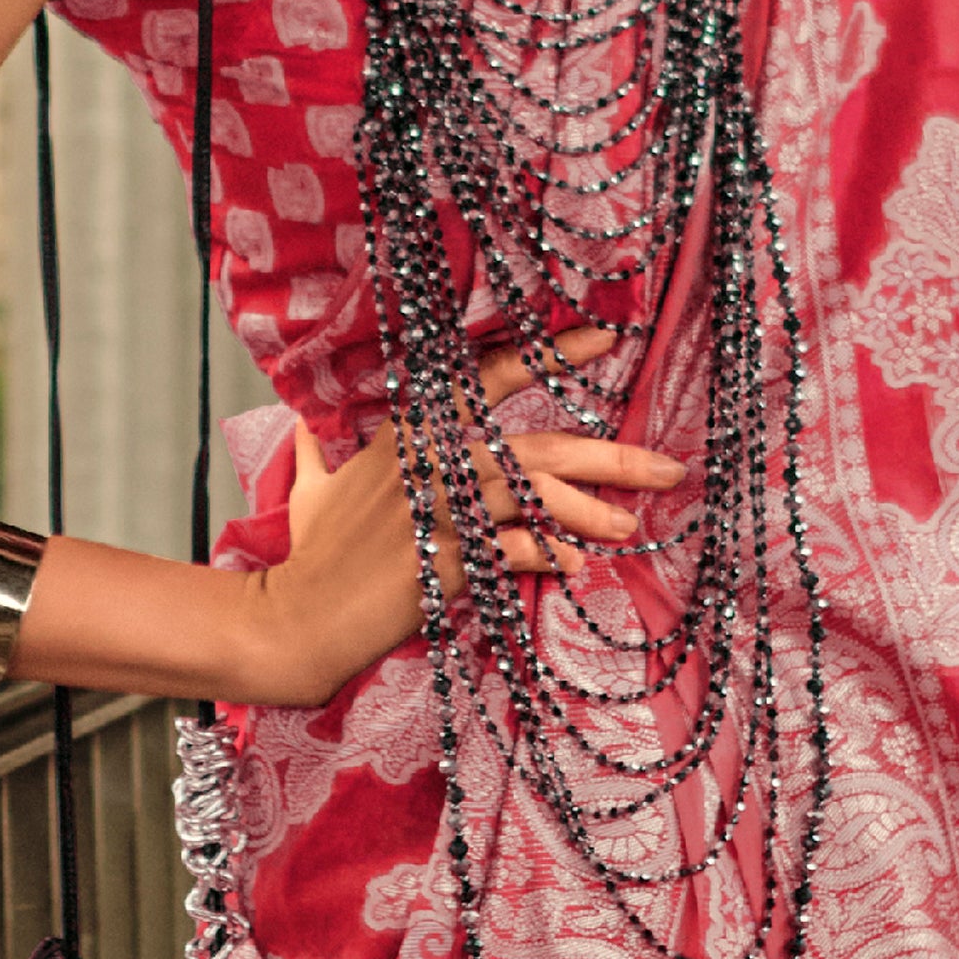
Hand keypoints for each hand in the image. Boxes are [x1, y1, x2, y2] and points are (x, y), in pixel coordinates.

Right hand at [232, 328, 685, 707]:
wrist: (291, 621)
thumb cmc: (307, 559)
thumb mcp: (307, 493)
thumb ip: (317, 458)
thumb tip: (304, 433)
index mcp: (405, 434)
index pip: (484, 377)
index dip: (547, 355)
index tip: (606, 337)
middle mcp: (425, 463)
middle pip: (534, 448)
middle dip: (609, 456)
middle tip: (667, 468)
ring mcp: (434, 512)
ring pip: (531, 496)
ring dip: (588, 512)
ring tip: (628, 526)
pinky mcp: (440, 562)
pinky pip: (511, 549)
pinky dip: (545, 554)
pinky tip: (573, 565)